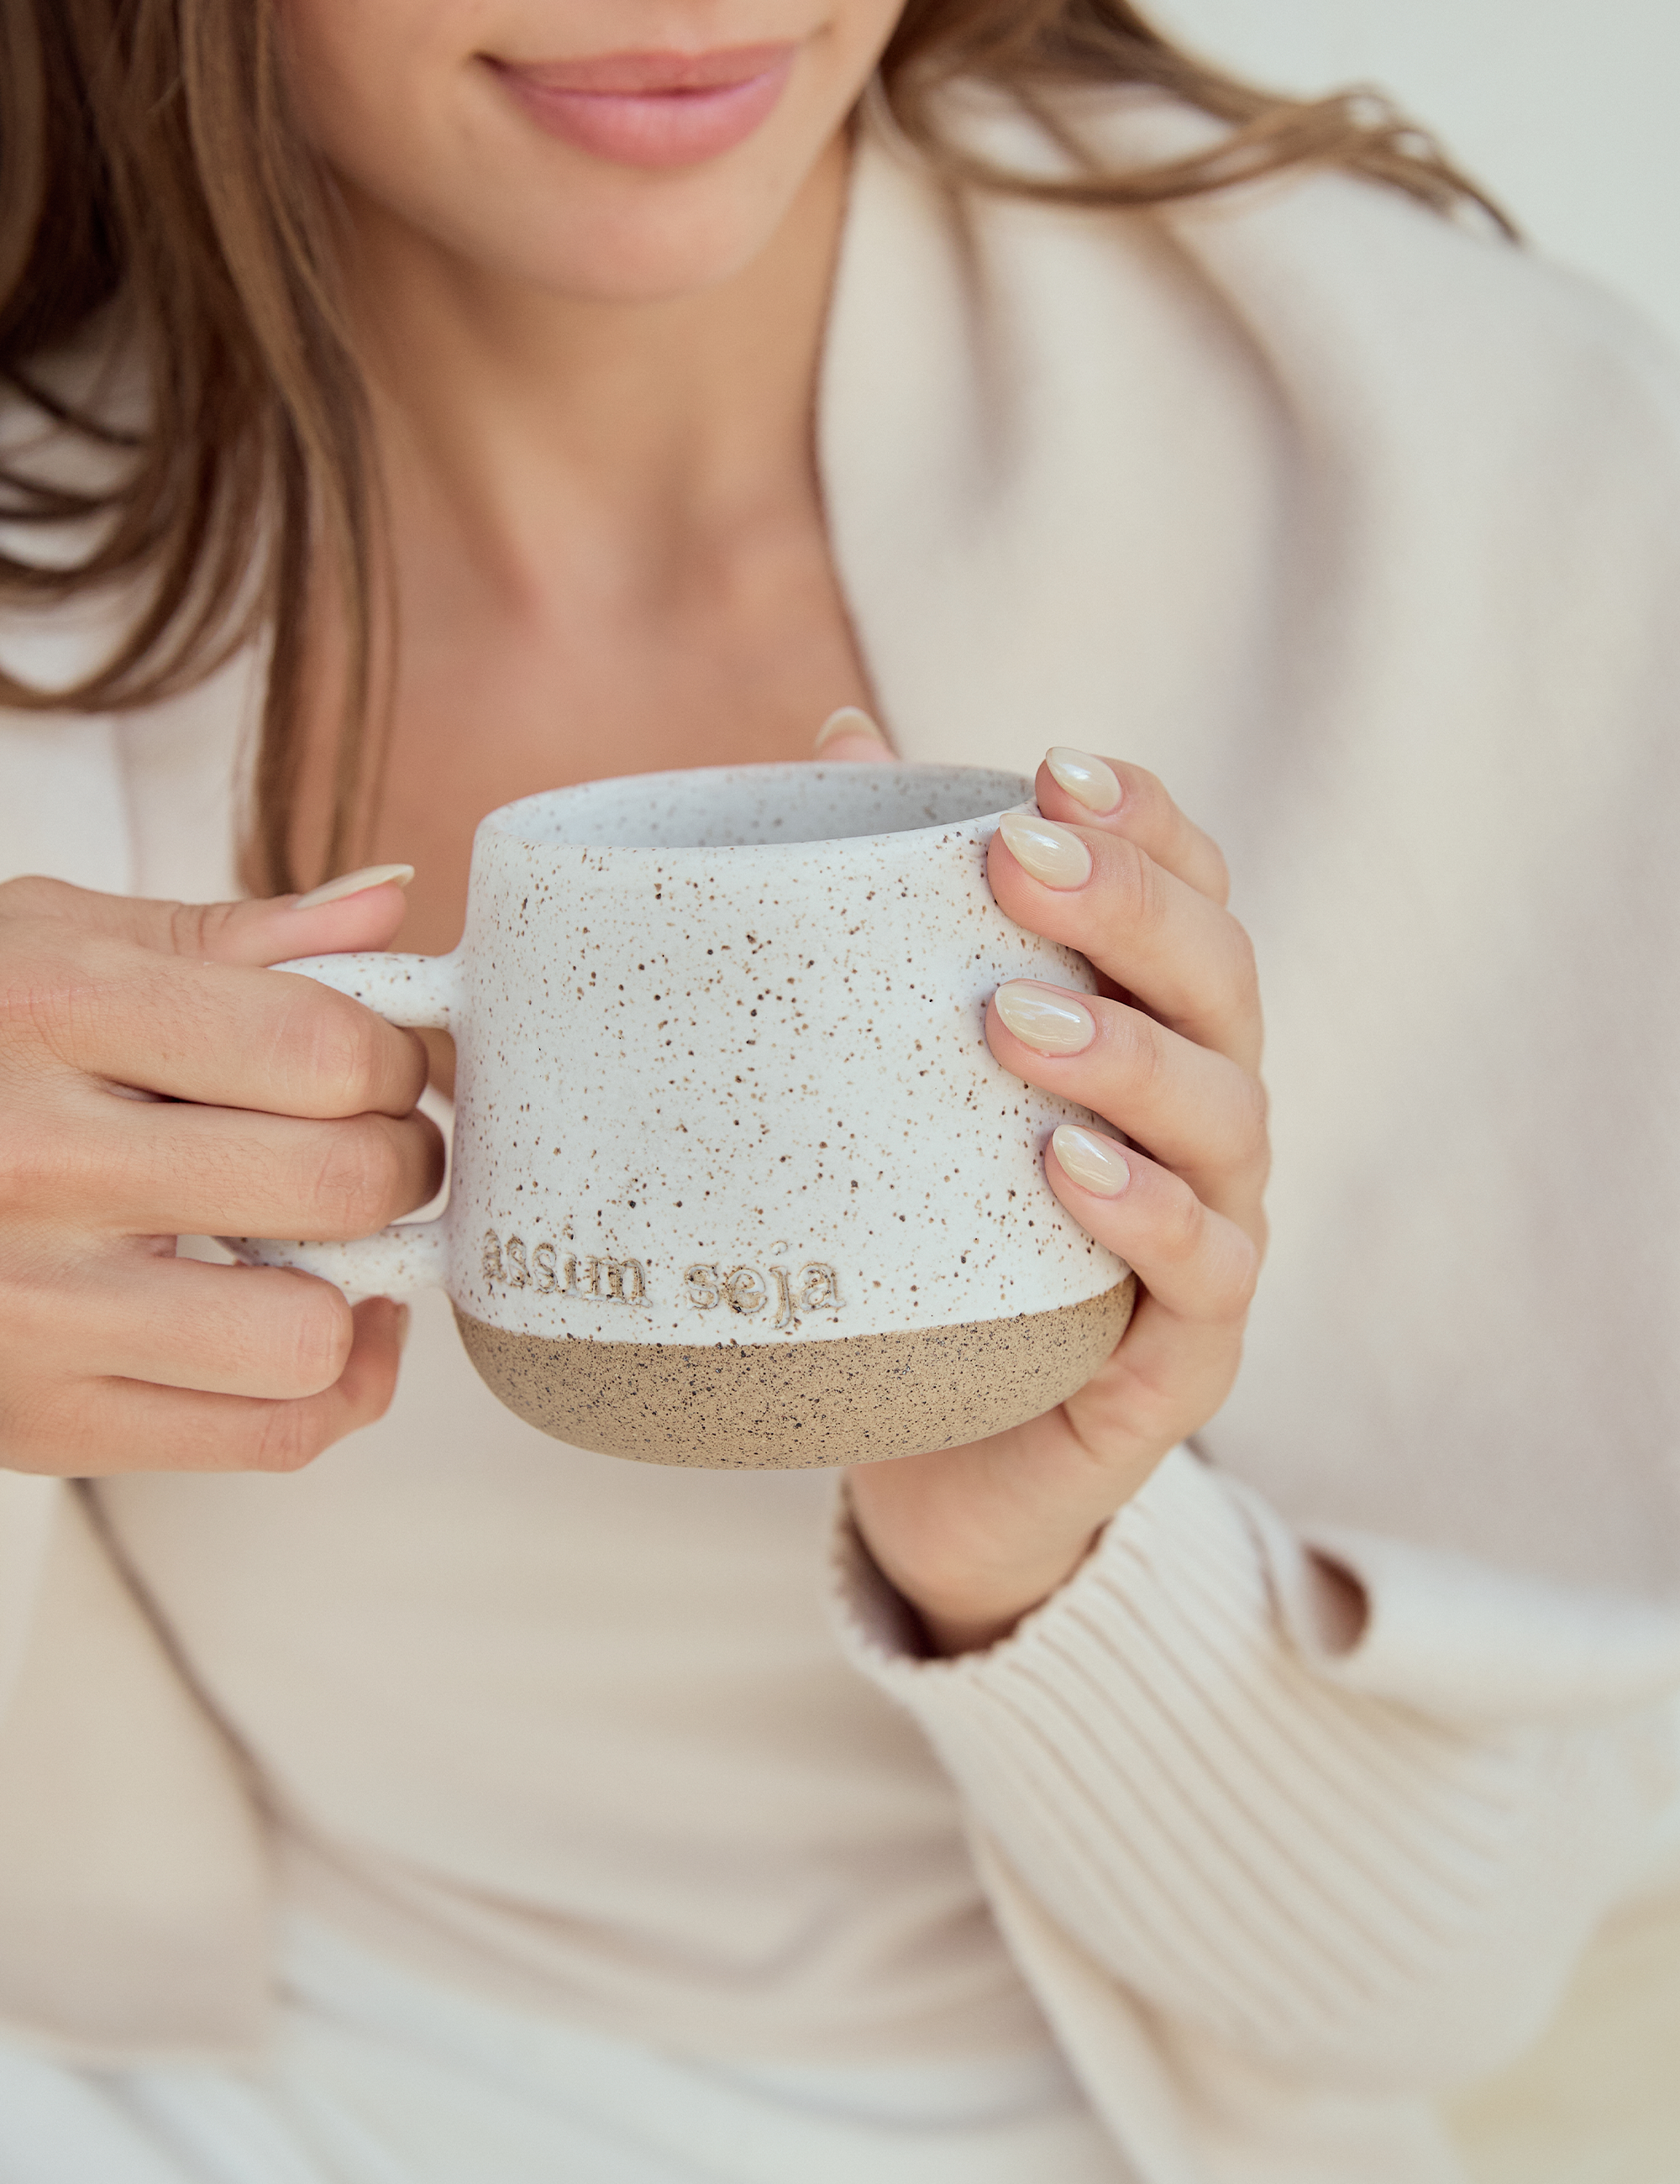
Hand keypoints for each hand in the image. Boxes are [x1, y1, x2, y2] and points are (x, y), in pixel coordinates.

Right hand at [0, 870, 442, 1474]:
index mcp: (53, 1010)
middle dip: (403, 1160)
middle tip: (372, 1144)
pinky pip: (273, 1437)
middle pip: (341, 1183)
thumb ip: (241, 937)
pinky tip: (308, 1313)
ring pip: (314, 1334)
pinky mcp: (43, 1421)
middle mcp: (36, 1161)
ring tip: (328, 1237)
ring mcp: (33, 1308)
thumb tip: (390, 907)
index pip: (323, 1049)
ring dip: (362, 1285)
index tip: (384, 1065)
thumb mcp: (65, 941)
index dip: (397, 1060)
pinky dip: (334, 1383)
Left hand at [846, 748, 1267, 1653]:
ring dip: (1127, 1054)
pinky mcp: (1189, 1352)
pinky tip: (1069, 1172)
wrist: (949, 1461)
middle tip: (1020, 861)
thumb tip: (839, 738)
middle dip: (1128, 908)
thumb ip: (891, 920)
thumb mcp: (907, 1083)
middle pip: (1216, 978)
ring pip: (1223, 1115)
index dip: (1144, 824)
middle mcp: (1203, 1112)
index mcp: (1151, 1026)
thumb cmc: (936, 1243)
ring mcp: (1214, 1229)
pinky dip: (1150, 1216)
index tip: (1052, 771)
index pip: (1188, 892)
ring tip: (1016, 1022)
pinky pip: (1203, 1272)